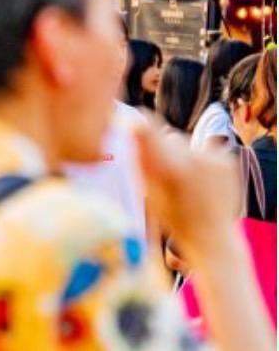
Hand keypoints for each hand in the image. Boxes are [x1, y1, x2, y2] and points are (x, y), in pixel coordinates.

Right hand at [134, 120, 240, 253]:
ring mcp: (214, 158)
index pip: (146, 127)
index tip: (131, 128)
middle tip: (164, 169)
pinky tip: (201, 179)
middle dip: (162, 147)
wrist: (211, 234)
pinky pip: (203, 148)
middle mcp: (193, 158)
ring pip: (186, 142)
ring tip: (185, 178)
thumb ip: (140, 157)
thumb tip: (130, 125)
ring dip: (181, 153)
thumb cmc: (172, 215)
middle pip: (168, 135)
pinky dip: (199, 159)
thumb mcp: (146, 188)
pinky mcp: (228, 160)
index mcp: (168, 167)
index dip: (136, 125)